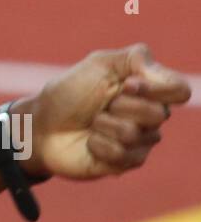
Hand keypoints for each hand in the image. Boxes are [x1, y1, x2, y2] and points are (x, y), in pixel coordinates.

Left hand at [18, 43, 190, 181]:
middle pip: (159, 114)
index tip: (127, 84)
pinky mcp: (126, 163)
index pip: (180, 91)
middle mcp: (150, 116)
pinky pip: (122, 154)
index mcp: (148, 89)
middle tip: (101, 105)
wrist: (42, 124)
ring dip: (104, 125)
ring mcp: (139, 142)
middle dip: (121, 105)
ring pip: (136, 134)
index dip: (156, 89)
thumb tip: (164, 77)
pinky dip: (98, 144)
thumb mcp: (99, 64)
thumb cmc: (69, 92)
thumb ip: (136, 58)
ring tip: (92, 123)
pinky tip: (89, 142)